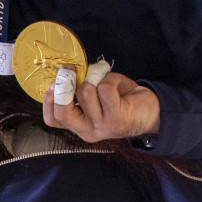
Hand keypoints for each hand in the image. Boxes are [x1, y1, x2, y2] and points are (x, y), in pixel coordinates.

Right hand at [43, 72, 159, 141]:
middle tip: (69, 71)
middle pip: (63, 112)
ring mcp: (102, 126)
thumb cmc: (121, 101)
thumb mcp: (95, 98)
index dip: (49, 99)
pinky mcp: (117, 118)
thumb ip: (79, 90)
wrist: (151, 112)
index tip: (54, 81)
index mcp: (79, 127)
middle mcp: (88, 130)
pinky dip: (109, 79)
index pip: (53, 119)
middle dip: (64, 86)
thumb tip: (67, 73)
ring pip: (85, 93)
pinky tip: (116, 84)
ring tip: (103, 80)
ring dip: (93, 79)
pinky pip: (104, 89)